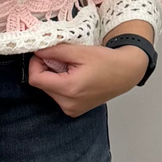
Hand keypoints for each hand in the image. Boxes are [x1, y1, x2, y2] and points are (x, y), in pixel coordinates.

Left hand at [28, 37, 148, 117]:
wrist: (126, 73)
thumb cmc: (108, 62)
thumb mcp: (79, 51)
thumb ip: (55, 51)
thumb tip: (37, 51)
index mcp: (69, 89)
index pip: (36, 79)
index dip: (36, 64)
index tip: (43, 54)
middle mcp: (69, 104)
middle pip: (41, 85)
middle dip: (46, 69)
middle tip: (61, 59)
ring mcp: (72, 109)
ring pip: (48, 90)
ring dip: (53, 77)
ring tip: (71, 68)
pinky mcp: (75, 110)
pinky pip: (58, 96)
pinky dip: (61, 84)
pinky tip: (74, 76)